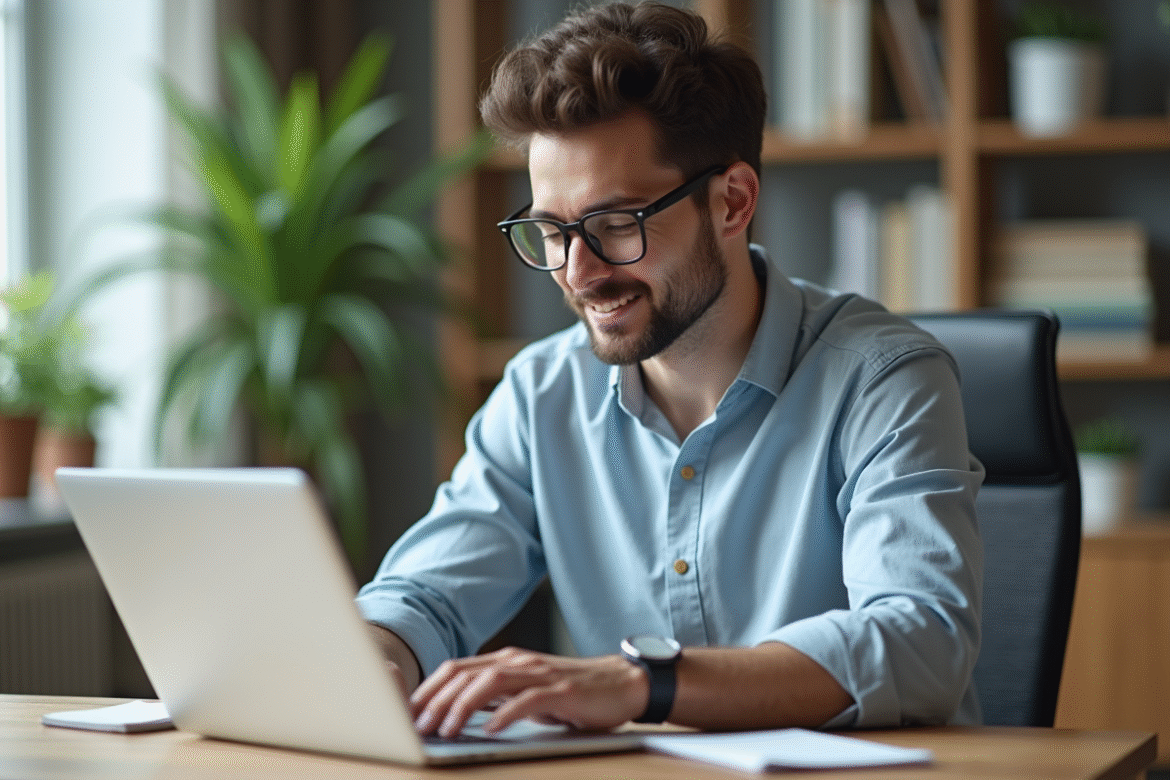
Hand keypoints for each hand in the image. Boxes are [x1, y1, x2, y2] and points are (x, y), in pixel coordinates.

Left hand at [410, 647, 648, 737]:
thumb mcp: (527, 692)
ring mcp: (539, 674)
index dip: (429, 690)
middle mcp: (518, 661)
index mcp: (506, 661)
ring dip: (462, 707)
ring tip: (445, 730)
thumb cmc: (573, 693)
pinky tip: (490, 730)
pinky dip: (505, 714)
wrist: (622, 684)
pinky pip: (527, 700)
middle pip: (465, 673)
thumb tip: (459, 714)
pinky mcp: (562, 691)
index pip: (456, 669)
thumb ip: (498, 697)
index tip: (409, 714)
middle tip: (417, 726)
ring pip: (490, 683)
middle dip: (436, 701)